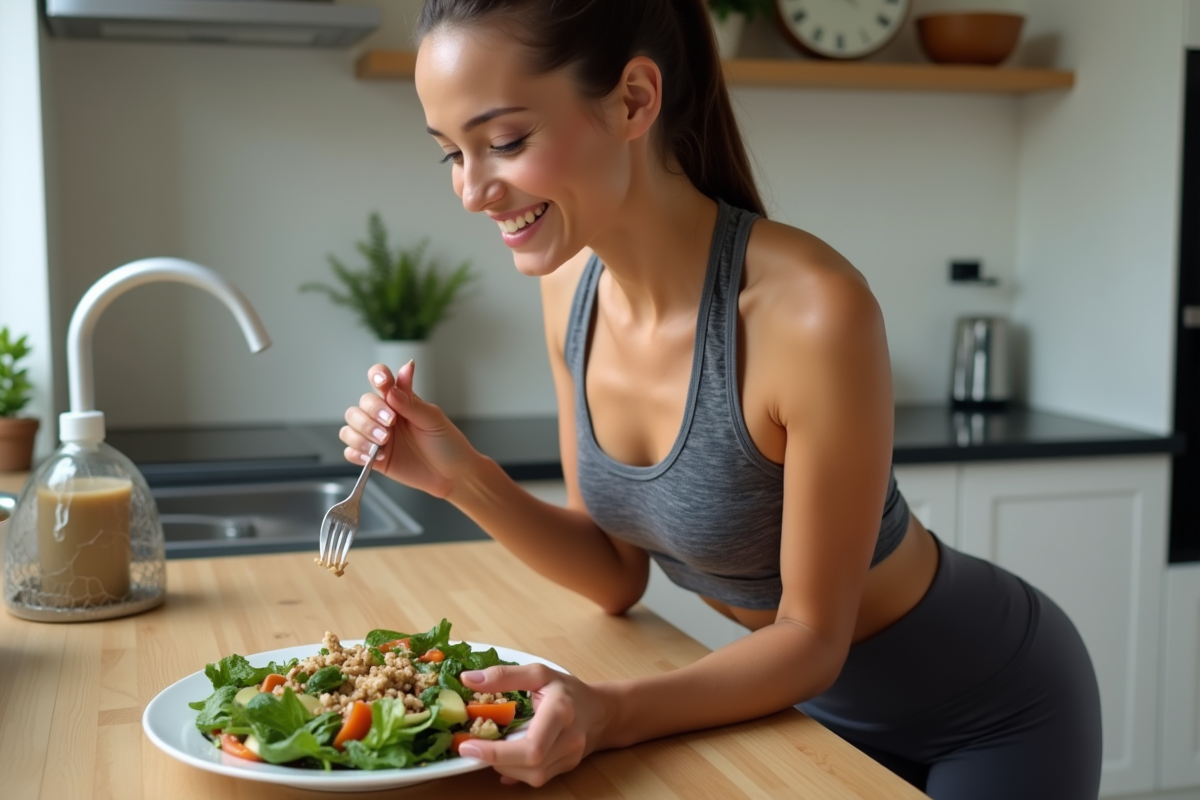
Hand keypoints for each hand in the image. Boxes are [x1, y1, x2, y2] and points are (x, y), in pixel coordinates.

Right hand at [340, 360, 476, 498]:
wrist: (452, 474)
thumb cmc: (447, 444)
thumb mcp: (433, 419)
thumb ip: (410, 402)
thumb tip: (391, 388)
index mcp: (400, 401)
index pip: (380, 379)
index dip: (377, 376)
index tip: (383, 382)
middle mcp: (385, 416)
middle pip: (361, 405)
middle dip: (372, 414)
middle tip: (390, 425)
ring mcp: (377, 437)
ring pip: (350, 427)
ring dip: (362, 433)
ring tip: (383, 443)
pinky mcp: (374, 458)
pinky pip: (350, 452)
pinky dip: (356, 452)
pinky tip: (373, 456)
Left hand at [458, 664, 612, 786]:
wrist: (601, 712)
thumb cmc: (568, 690)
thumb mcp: (538, 674)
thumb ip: (504, 675)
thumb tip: (468, 680)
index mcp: (561, 712)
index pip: (531, 746)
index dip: (497, 752)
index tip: (468, 745)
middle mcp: (569, 740)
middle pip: (530, 765)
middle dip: (496, 759)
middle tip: (471, 748)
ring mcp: (569, 758)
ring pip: (532, 776)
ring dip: (504, 766)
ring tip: (490, 748)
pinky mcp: (565, 768)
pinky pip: (536, 778)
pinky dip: (515, 770)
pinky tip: (505, 757)